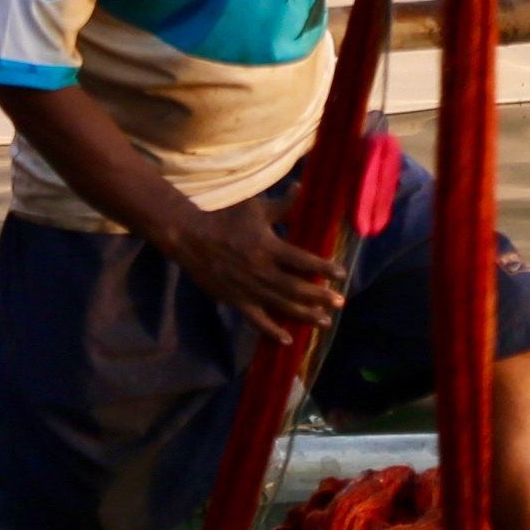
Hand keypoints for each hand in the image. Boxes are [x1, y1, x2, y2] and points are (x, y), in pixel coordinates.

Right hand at [157, 186, 345, 343]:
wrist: (189, 235)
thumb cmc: (223, 217)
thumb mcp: (255, 208)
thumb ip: (282, 205)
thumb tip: (303, 189)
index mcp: (268, 247)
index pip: (303, 261)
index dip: (323, 268)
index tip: (341, 274)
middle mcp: (261, 272)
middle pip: (297, 288)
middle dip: (320, 296)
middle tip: (340, 302)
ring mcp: (248, 290)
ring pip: (282, 306)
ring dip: (305, 315)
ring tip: (325, 321)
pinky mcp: (235, 301)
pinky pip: (257, 320)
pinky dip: (272, 331)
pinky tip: (288, 340)